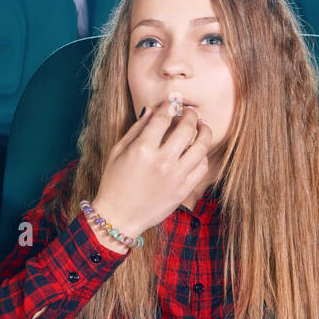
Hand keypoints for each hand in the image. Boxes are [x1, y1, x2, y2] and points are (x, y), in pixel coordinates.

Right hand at [92, 99, 211, 239]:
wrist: (119, 217)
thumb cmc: (114, 183)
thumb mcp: (118, 152)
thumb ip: (136, 129)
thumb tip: (152, 110)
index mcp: (142, 149)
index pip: (163, 118)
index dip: (169, 105)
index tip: (172, 102)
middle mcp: (162, 161)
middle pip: (186, 128)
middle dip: (190, 114)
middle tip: (189, 112)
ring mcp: (176, 176)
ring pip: (201, 146)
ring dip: (204, 131)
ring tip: (202, 126)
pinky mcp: (184, 189)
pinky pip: (203, 166)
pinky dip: (203, 155)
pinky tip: (198, 150)